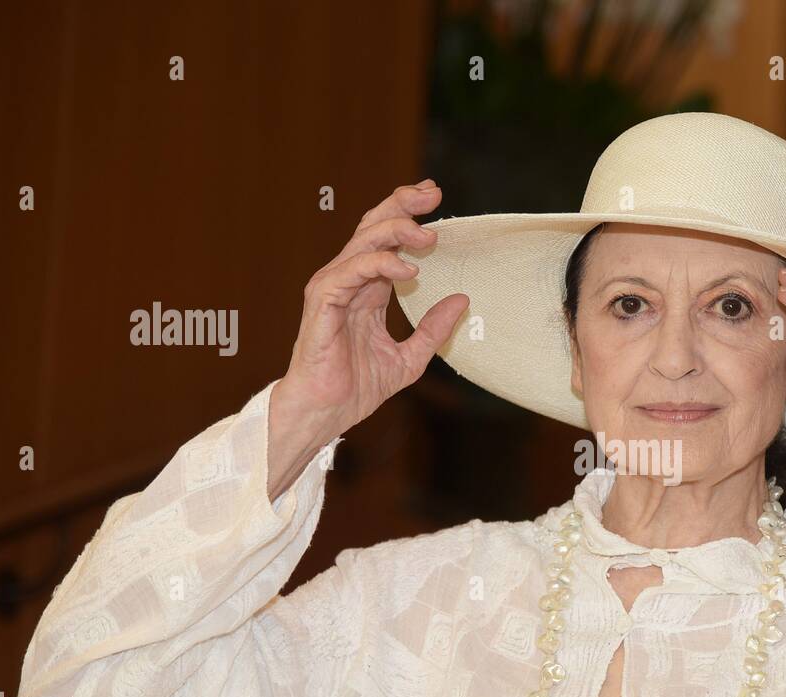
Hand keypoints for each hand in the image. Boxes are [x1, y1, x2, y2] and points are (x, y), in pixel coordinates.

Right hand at [268, 180, 467, 497]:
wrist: (325, 413)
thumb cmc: (356, 387)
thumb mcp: (411, 357)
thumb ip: (433, 328)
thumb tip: (462, 300)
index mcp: (367, 289)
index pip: (387, 239)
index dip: (409, 214)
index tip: (436, 199)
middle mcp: (349, 281)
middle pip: (373, 227)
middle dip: (403, 205)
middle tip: (433, 194)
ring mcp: (333, 288)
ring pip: (363, 243)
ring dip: (397, 232)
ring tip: (429, 236)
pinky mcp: (323, 302)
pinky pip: (351, 272)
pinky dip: (379, 265)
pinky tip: (407, 270)